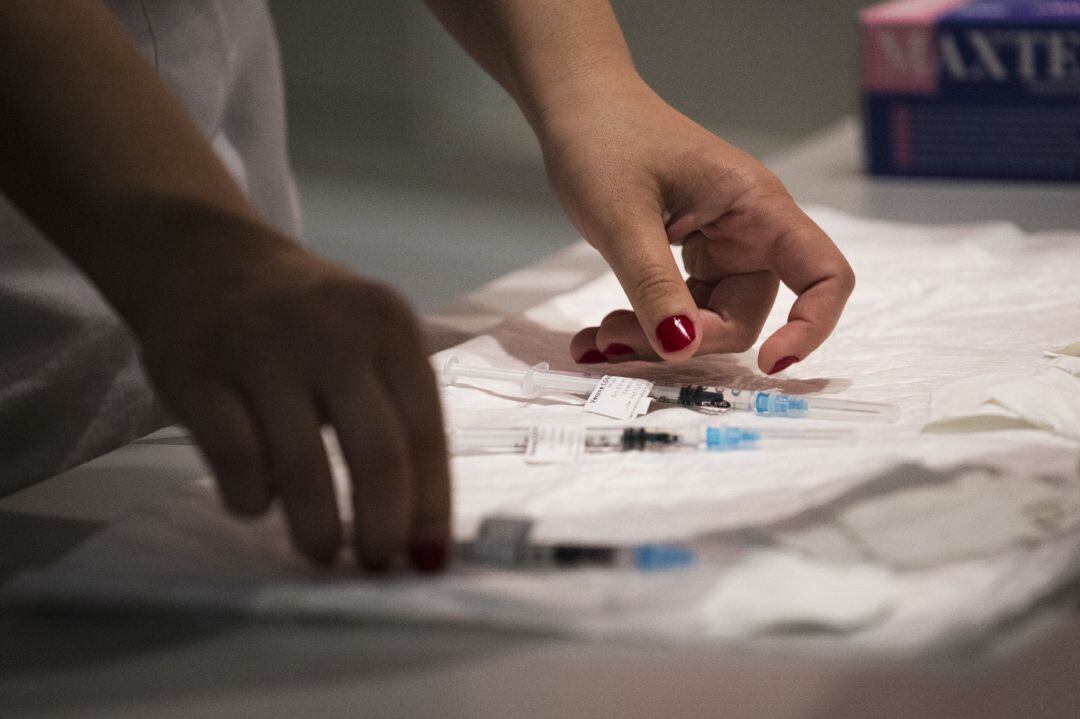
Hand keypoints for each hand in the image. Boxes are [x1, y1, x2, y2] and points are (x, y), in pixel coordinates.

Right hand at [133, 214, 449, 570]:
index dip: (431, 506)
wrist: (206, 257)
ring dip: (318, 529)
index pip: (427, 431)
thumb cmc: (308, 320)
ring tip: (322, 549)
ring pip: (304, 468)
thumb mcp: (369, 341)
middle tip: (377, 563)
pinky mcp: (195, 370)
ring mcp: (261, 347)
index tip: (429, 558)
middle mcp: (333, 332)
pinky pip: (236, 462)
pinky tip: (261, 500)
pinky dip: (254, 500)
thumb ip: (395, 413)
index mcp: (390, 326)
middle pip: (378, 455)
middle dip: (383, 527)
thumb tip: (418, 524)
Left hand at [539, 78, 854, 373]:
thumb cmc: (605, 139)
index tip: (770, 364)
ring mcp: (718, 245)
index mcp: (757, 207)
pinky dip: (641, 325)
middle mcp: (747, 229)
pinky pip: (676, 308)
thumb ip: (654, 287)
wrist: (577, 106)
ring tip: (596, 339)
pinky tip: (596, 336)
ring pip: (705, 319)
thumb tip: (681, 350)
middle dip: (686, 340)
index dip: (811, 326)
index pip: (823, 274)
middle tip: (615, 338)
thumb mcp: (623, 219)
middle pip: (744, 314)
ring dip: (654, 339)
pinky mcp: (688, 257)